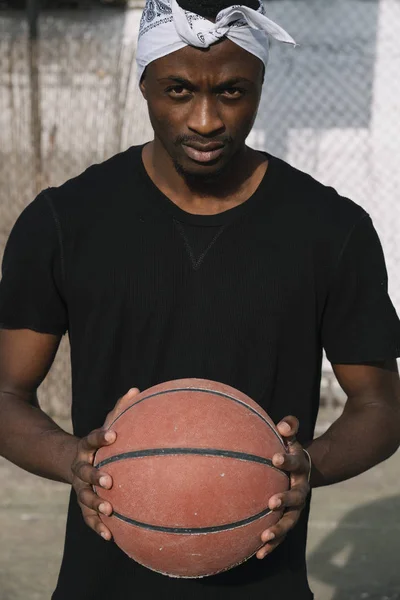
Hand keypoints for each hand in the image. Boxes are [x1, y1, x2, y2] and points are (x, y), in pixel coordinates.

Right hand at [71, 387, 140, 540]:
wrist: (74, 462)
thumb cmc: (101, 442)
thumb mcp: (108, 424)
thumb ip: (121, 410)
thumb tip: (136, 390)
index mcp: (86, 447)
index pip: (91, 439)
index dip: (101, 436)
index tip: (113, 435)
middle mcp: (80, 467)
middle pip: (84, 472)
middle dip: (95, 476)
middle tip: (109, 480)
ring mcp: (80, 487)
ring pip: (84, 497)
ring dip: (95, 504)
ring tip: (109, 510)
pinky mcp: (83, 503)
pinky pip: (88, 517)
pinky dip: (97, 526)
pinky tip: (110, 536)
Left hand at [257, 416, 310, 558]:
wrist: (303, 470)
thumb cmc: (288, 449)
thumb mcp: (290, 437)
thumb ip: (289, 426)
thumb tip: (283, 424)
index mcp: (300, 467)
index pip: (295, 462)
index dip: (286, 460)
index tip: (274, 458)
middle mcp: (301, 489)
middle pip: (296, 497)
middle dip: (285, 500)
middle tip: (272, 502)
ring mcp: (296, 507)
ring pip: (290, 521)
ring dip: (278, 530)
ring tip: (263, 537)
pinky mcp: (289, 519)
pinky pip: (281, 534)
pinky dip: (271, 545)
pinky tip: (257, 554)